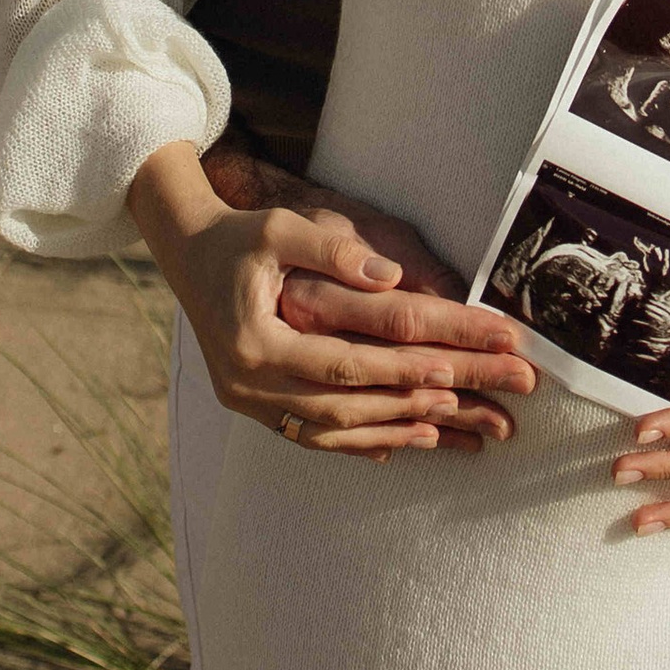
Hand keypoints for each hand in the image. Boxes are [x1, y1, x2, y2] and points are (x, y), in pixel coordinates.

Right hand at [133, 144, 535, 458]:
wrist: (186, 258)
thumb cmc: (238, 237)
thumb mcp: (279, 228)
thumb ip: (332, 250)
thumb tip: (392, 277)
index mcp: (255, 341)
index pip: (347, 358)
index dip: (403, 364)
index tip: (458, 363)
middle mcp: (250, 383)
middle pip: (351, 401)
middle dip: (420, 401)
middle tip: (483, 402)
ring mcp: (250, 402)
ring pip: (335, 429)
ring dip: (397, 427)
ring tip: (456, 425)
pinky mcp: (256, 408)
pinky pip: (315, 436)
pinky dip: (364, 441)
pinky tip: (406, 442)